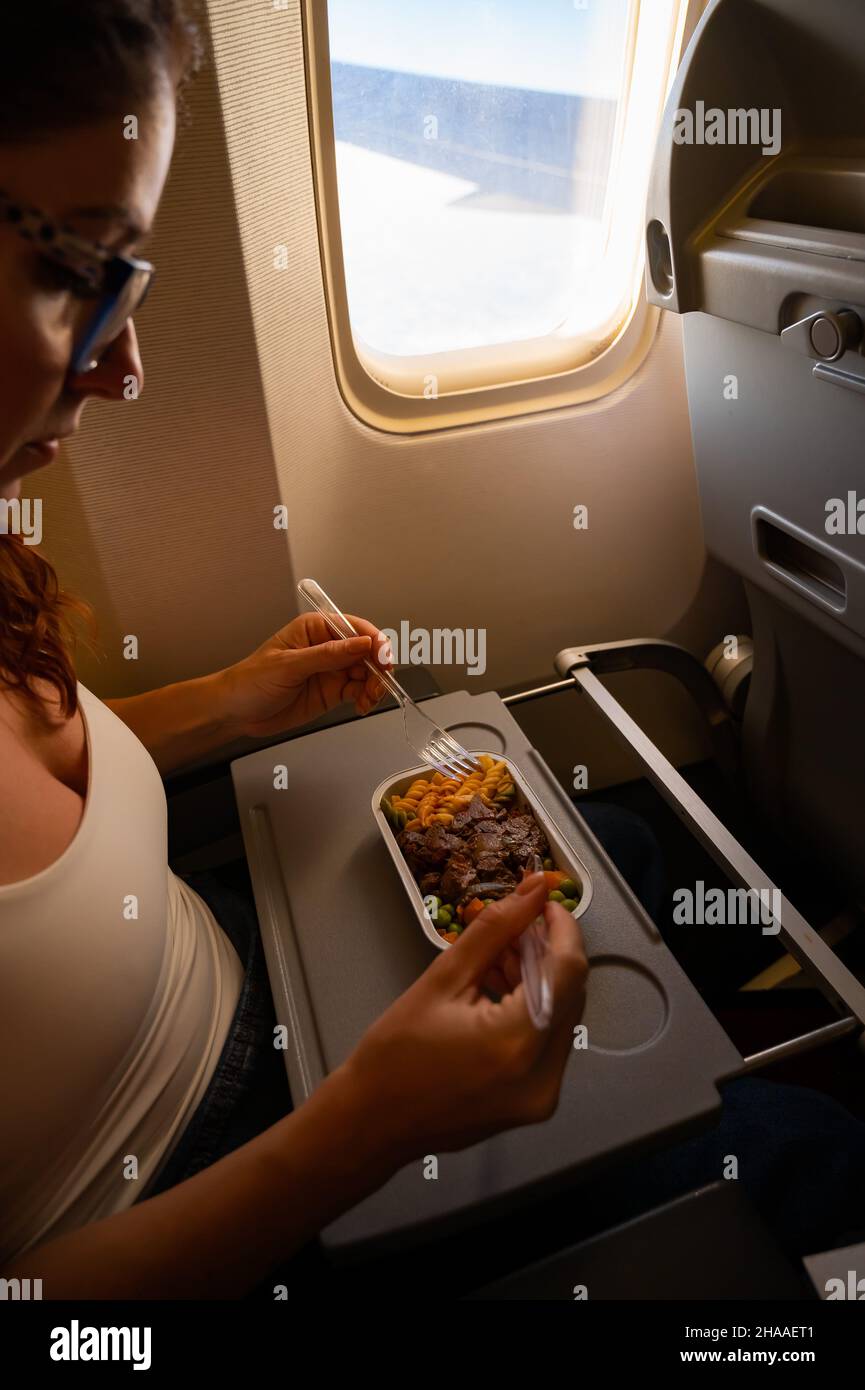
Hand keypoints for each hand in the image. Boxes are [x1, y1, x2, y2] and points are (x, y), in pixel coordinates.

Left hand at [215, 613, 391, 737]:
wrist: (236, 712)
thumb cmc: (251, 681)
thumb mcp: (289, 666)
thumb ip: (328, 655)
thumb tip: (362, 644)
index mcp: (315, 629)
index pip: (354, 629)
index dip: (373, 642)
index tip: (383, 659)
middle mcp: (327, 647)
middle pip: (366, 652)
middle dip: (378, 668)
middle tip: (379, 685)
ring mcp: (331, 670)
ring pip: (367, 673)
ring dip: (375, 686)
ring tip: (369, 700)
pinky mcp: (332, 691)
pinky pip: (359, 691)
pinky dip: (366, 698)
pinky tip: (362, 706)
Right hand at [340, 873, 587, 1162]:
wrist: (372, 1123)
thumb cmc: (395, 1054)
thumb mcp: (442, 979)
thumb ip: (494, 930)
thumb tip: (533, 890)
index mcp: (518, 1040)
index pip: (568, 967)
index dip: (561, 926)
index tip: (540, 902)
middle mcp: (544, 1073)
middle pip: (571, 991)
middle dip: (548, 951)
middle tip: (512, 929)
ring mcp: (544, 1094)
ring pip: (564, 1015)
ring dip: (541, 980)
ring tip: (497, 959)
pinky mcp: (537, 1102)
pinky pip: (550, 1042)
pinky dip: (534, 1011)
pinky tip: (500, 993)